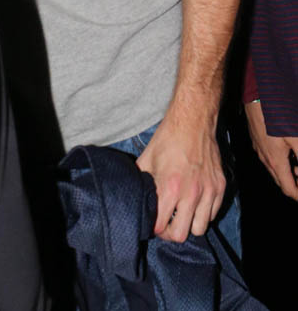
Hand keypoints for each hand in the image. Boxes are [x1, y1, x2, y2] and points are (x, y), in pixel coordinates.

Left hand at [136, 116, 225, 241]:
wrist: (193, 122)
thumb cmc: (168, 139)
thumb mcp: (147, 159)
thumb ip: (142, 182)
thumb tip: (136, 198)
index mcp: (170, 187)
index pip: (160, 226)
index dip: (154, 228)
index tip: (153, 222)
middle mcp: (191, 193)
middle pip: (181, 235)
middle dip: (170, 232)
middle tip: (166, 222)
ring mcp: (208, 191)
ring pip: (199, 229)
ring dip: (188, 224)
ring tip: (181, 213)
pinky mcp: (220, 187)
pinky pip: (212, 215)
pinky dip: (203, 214)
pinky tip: (194, 202)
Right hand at [245, 100, 297, 199]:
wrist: (256, 95)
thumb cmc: (276, 114)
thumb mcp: (296, 138)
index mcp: (276, 162)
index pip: (289, 189)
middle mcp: (265, 159)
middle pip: (281, 182)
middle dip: (296, 184)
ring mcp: (259, 149)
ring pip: (275, 170)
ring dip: (288, 172)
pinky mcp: (257, 140)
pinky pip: (269, 158)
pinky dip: (281, 161)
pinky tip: (289, 150)